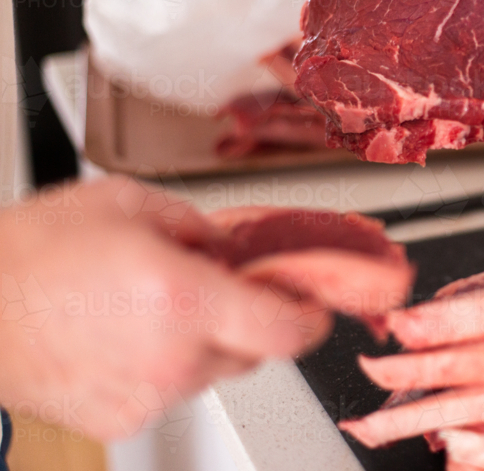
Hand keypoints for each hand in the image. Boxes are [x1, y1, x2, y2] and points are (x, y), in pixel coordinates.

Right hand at [0, 177, 313, 439]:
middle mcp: (174, 356)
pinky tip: (126, 334)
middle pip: (253, 350)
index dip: (311, 320)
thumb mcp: (127, 203)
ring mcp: (148, 395)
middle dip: (247, 318)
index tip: (314, 308)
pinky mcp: (121, 418)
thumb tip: (233, 244)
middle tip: (218, 288)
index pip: (287, 330)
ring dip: (204, 341)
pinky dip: (165, 365)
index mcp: (185, 297)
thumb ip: (199, 225)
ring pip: (212, 371)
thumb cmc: (31, 254)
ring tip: (154, 306)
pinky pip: (169, 390)